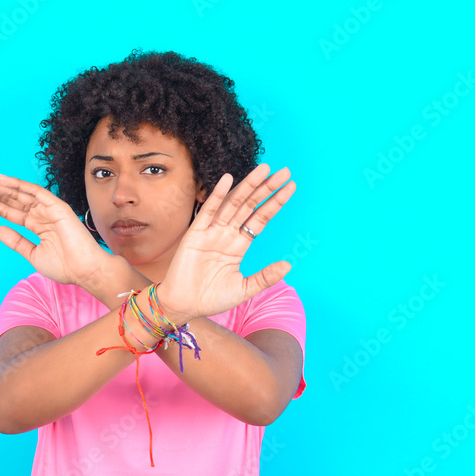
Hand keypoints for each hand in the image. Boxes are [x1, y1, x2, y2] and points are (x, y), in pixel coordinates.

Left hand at [0, 172, 111, 286]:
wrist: (86, 271)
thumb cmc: (66, 266)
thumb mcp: (33, 254)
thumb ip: (17, 241)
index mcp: (35, 224)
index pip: (7, 210)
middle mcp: (40, 214)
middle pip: (9, 198)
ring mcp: (48, 209)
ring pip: (18, 192)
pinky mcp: (57, 207)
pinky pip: (35, 192)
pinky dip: (19, 185)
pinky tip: (1, 180)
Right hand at [156, 164, 296, 324]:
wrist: (183, 306)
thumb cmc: (211, 298)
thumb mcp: (244, 289)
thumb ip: (265, 277)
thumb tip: (288, 265)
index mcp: (239, 245)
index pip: (260, 218)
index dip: (275, 202)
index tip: (291, 187)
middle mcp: (227, 234)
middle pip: (251, 205)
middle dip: (267, 188)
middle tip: (284, 171)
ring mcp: (212, 232)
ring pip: (234, 204)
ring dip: (248, 186)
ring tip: (264, 169)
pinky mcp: (195, 234)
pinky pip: (208, 211)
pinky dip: (217, 196)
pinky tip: (228, 180)